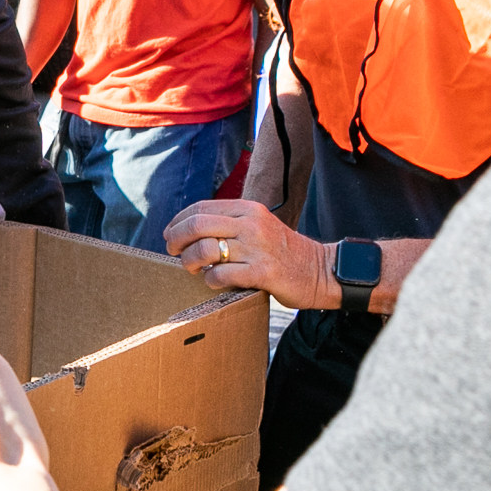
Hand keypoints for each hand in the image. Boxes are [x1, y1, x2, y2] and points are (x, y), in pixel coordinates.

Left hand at [163, 199, 331, 309]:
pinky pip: (222, 275)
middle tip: (174, 251)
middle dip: (177, 239)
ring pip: (206, 249)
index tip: (170, 234)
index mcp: (248, 209)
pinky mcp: (263, 272)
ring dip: (190, 261)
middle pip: (197, 225)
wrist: (320, 271)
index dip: (178, 221)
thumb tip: (190, 228)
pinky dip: (210, 280)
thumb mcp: (259, 225)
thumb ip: (231, 222)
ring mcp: (257, 248)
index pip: (200, 208)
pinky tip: (214, 282)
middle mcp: (251, 224)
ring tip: (193, 268)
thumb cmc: (282, 251)